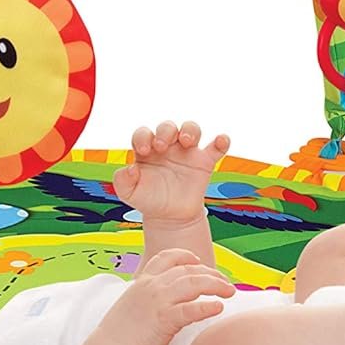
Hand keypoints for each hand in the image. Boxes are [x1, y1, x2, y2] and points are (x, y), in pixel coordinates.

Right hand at [100, 248, 234, 344]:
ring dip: (216, 285)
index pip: (167, 258)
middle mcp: (151, 286)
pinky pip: (192, 309)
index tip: (199, 261)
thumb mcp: (132, 307)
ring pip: (194, 283)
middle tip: (225, 282)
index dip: (186, 256)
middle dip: (211, 273)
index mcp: (142, 282)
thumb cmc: (121, 336)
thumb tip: (163, 302)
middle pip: (188, 270)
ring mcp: (158, 301)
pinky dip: (208, 307)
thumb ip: (148, 299)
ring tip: (230, 291)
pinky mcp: (165, 319)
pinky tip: (219, 308)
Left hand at [112, 120, 229, 224]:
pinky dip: (221, 141)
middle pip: (167, 127)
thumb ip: (122, 181)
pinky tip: (221, 140)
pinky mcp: (204, 162)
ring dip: (190, 130)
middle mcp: (167, 146)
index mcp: (147, 150)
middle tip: (161, 146)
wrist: (170, 217)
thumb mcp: (129, 194)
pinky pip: (216, 148)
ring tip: (186, 141)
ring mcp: (186, 153)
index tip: (144, 151)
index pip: (143, 133)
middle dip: (164, 131)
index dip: (143, 137)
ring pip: (191, 129)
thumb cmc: (149, 200)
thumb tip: (130, 168)